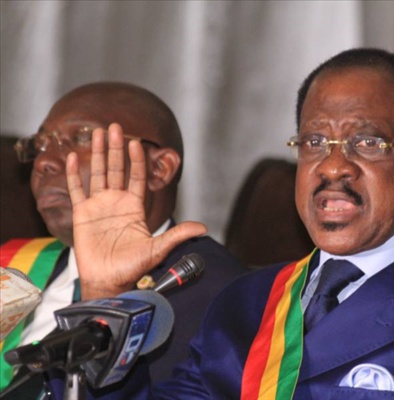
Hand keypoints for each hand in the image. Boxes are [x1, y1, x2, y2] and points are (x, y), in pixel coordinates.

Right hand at [66, 123, 206, 298]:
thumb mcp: (158, 248)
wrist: (109, 282)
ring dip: (98, 153)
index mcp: (134, 207)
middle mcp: (116, 202)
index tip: (137, 142)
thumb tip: (203, 228)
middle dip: (116, 147)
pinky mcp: (82, 214)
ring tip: (97, 133)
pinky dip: (74, 173)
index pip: (136, 177)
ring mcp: (98, 206)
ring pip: (98, 173)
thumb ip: (178, 235)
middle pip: (116, 169)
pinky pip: (77, 190)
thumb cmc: (133, 267)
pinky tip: (74, 156)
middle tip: (114, 126)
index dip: (136, 160)